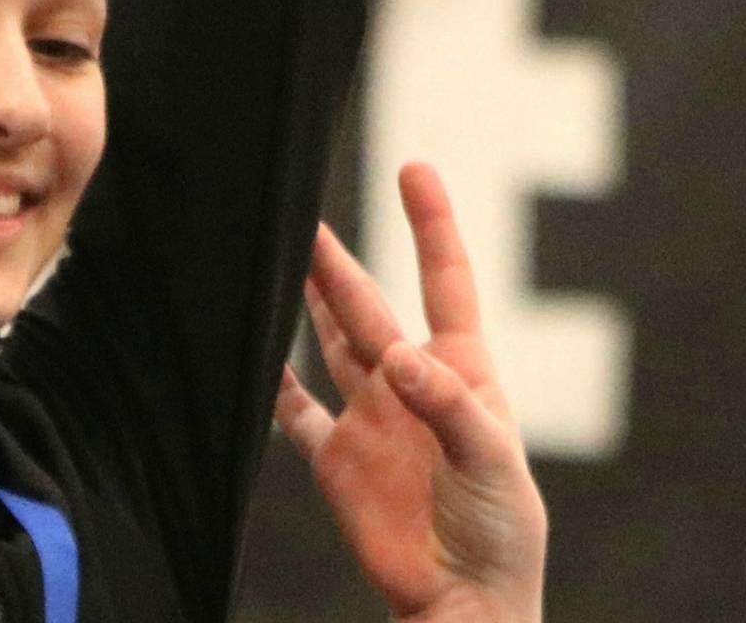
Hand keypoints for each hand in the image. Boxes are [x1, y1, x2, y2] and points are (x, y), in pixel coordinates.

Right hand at [275, 164, 545, 622]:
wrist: (463, 603)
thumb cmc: (500, 533)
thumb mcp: (493, 465)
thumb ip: (449, 408)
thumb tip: (403, 359)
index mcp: (461, 372)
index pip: (445, 281)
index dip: (431, 224)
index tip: (413, 167)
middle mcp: (409, 382)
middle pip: (365, 305)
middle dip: (332, 259)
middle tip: (296, 212)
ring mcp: (369, 417)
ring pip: (327, 340)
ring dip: (302, 299)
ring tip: (270, 252)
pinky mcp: (336, 457)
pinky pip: (294, 409)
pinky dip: (268, 380)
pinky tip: (245, 348)